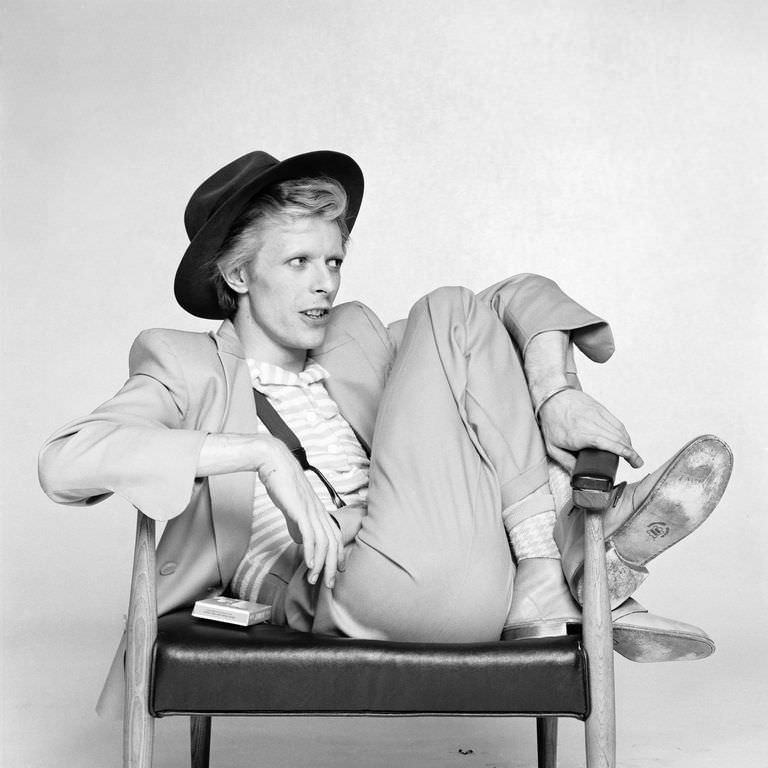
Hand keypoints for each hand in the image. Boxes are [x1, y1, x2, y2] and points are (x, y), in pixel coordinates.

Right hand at [257, 440, 344, 588]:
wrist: (274, 461)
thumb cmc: (282, 481)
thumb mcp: (292, 506)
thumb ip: (297, 523)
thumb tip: (301, 539)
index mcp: (318, 510)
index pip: (334, 536)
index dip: (337, 555)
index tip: (336, 571)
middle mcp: (319, 511)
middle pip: (333, 543)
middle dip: (332, 566)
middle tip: (329, 584)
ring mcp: (311, 510)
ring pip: (324, 542)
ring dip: (321, 564)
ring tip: (315, 579)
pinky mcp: (300, 510)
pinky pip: (310, 535)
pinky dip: (312, 552)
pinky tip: (310, 564)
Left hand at [538, 388, 643, 471]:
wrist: (553, 397)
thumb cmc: (552, 421)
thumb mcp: (553, 447)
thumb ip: (566, 463)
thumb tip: (577, 477)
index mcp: (581, 435)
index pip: (608, 443)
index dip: (624, 452)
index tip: (634, 461)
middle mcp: (592, 424)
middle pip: (618, 438)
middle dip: (631, 452)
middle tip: (636, 463)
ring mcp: (598, 415)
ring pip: (620, 430)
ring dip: (628, 443)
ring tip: (631, 454)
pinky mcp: (601, 409)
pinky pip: (617, 422)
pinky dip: (623, 433)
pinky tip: (624, 440)